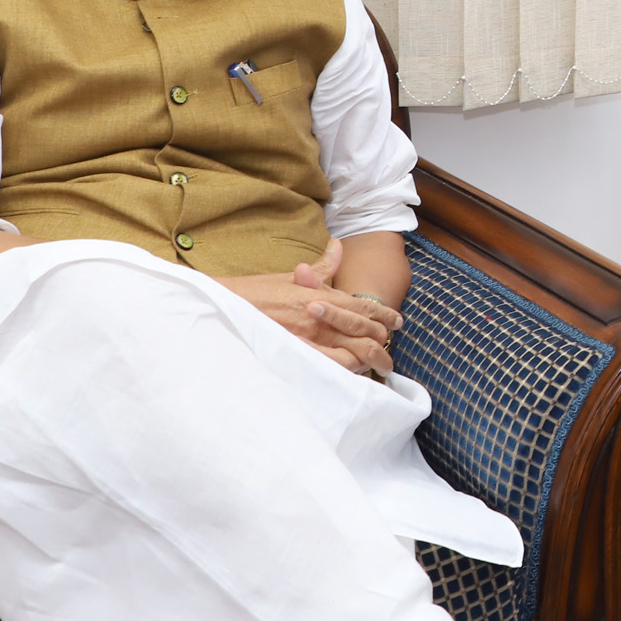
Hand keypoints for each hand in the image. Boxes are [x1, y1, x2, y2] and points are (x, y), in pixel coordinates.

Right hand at [217, 239, 404, 375]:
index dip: (385, 315)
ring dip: (371, 360)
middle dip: (383, 341)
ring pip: (355, 352)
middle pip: (366, 331)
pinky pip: (333, 368)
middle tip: (390, 351)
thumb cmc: (255, 292)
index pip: (363, 306)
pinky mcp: (299, 356)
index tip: (397, 322)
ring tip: (380, 367)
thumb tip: (338, 247)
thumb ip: (321, 268)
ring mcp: (310, 338)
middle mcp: (320, 317)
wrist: (224, 307)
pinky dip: (348, 371)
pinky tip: (354, 374)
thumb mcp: (290, 277)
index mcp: (320, 296)